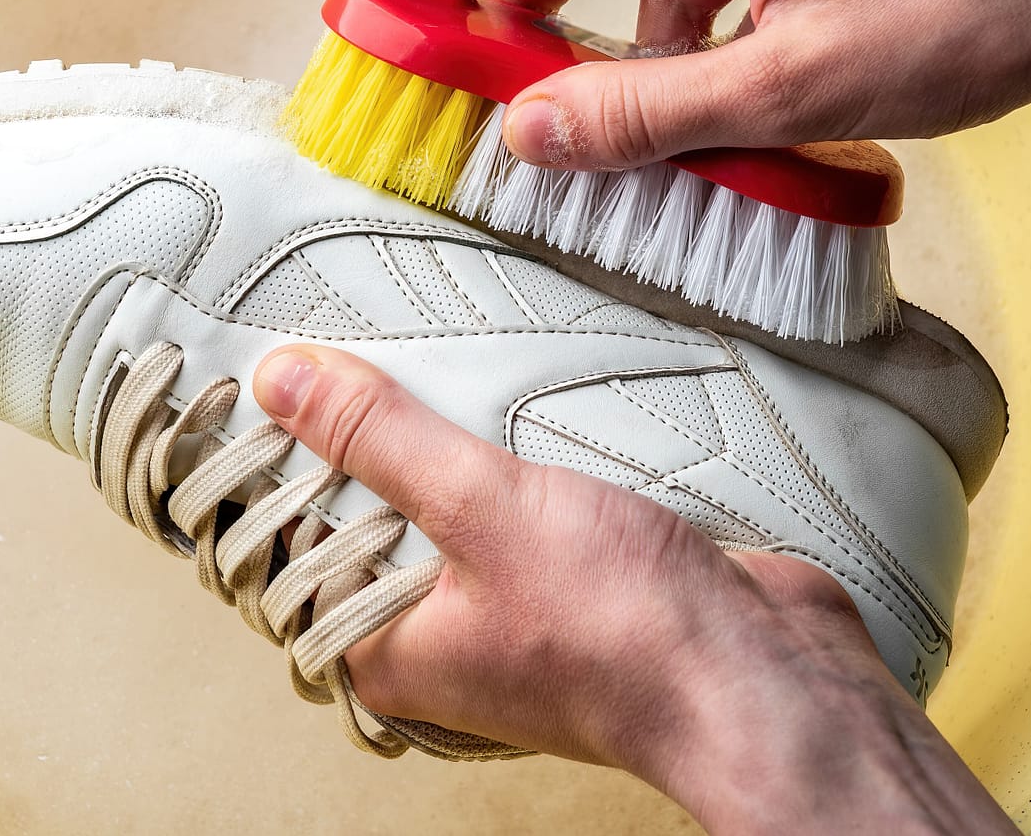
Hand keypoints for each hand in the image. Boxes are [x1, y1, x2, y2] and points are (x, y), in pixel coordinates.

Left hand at [253, 344, 1016, 834]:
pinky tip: (513, 405)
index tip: (266, 386)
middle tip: (347, 351)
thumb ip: (383, 441)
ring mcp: (510, 613)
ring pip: (448, 511)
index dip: (274, 468)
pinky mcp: (573, 583)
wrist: (764, 678)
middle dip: (366, 441)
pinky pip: (515, 509)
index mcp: (389, 647)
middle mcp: (441, 639)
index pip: (292, 550)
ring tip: (426, 362)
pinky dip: (510, 460)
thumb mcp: (482, 510)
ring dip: (444, 445)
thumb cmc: (625, 632)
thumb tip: (288, 384)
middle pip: (371, 522)